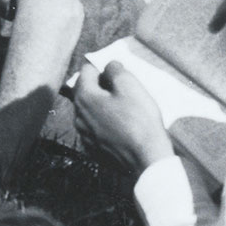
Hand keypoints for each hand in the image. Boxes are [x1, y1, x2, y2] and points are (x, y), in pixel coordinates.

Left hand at [73, 59, 172, 175]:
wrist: (147, 159)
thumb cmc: (139, 120)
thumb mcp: (130, 85)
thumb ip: (115, 69)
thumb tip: (109, 66)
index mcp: (84, 98)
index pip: (86, 71)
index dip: (102, 67)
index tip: (118, 71)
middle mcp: (78, 117)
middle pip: (86, 91)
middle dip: (101, 86)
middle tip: (123, 88)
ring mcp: (85, 136)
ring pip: (90, 111)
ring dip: (103, 105)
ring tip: (125, 108)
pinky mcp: (93, 150)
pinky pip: (96, 129)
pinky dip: (105, 123)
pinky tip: (122, 126)